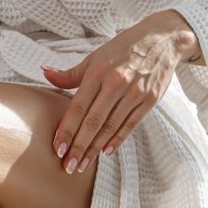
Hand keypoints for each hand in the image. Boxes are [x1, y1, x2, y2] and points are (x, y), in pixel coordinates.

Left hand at [41, 11, 196, 174]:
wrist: (161, 40)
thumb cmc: (123, 48)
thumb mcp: (95, 56)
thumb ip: (71, 73)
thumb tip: (45, 73)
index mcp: (98, 72)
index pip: (78, 106)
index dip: (67, 129)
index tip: (58, 148)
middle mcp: (115, 83)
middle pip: (93, 121)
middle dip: (79, 146)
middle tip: (68, 167)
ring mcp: (134, 93)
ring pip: (111, 126)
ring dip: (95, 148)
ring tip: (83, 165)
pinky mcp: (149, 100)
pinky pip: (131, 124)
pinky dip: (118, 139)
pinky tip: (106, 152)